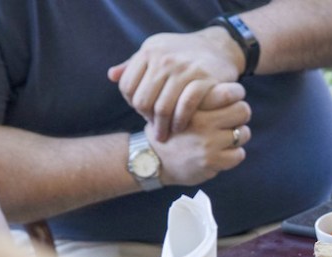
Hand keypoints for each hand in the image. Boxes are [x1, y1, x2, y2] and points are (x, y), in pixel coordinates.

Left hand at [108, 27, 241, 141]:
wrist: (219, 47)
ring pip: (163, 107)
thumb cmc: (184, 54)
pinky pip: (185, 107)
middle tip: (155, 128)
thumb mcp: (157, 52)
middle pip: (143, 100)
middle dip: (147, 119)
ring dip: (163, 126)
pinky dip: (181, 121)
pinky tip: (181, 127)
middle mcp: (164, 58)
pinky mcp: (204, 79)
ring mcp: (184, 68)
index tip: (143, 113)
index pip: (127, 86)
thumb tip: (111, 76)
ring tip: (165, 134)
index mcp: (149, 51)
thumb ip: (134, 65)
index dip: (133, 105)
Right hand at [150, 82, 251, 186]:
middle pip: (243, 110)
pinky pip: (239, 154)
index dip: (236, 94)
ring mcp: (208, 143)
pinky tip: (223, 153)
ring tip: (225, 138)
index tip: (233, 99)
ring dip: (238, 136)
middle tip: (232, 120)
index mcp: (194, 104)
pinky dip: (234, 154)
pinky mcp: (211, 161)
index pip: (230, 92)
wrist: (154, 160)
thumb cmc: (172, 129)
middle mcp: (203, 122)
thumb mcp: (178, 105)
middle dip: (240, 115)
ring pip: (243, 133)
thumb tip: (234, 90)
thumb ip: (202, 96)